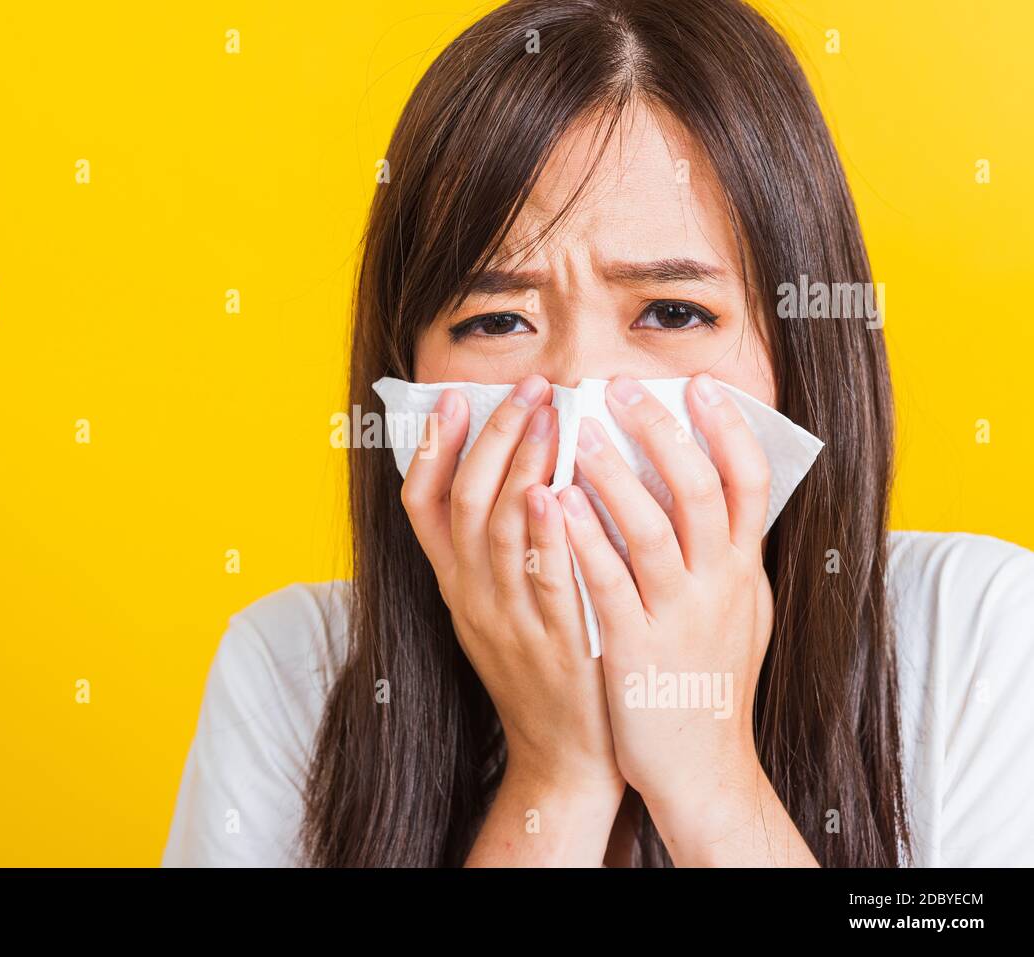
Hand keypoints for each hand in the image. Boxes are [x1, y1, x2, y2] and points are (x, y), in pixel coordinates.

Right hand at [400, 375, 625, 814]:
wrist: (562, 757)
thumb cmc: (538, 674)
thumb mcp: (496, 612)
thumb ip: (496, 552)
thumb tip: (517, 476)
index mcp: (454, 586)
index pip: (422, 506)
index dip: (433, 448)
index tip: (454, 398)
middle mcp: (472, 597)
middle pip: (466, 502)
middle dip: (493, 437)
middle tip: (528, 387)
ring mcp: (510, 619)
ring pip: (500, 528)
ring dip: (521, 465)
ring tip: (549, 414)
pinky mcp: (553, 641)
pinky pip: (544, 577)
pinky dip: (546, 531)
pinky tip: (559, 489)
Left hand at [558, 373, 772, 823]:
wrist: (702, 770)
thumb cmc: (710, 685)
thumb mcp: (740, 615)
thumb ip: (731, 557)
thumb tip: (725, 499)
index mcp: (745, 572)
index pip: (750, 484)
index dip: (727, 430)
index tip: (698, 386)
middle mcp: (720, 587)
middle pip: (701, 490)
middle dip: (662, 432)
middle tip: (624, 388)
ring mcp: (679, 617)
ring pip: (653, 530)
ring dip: (615, 475)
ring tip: (578, 430)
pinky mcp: (636, 647)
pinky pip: (608, 582)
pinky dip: (582, 538)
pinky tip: (554, 501)